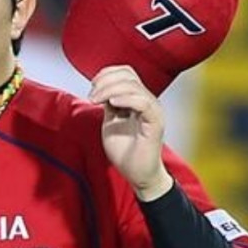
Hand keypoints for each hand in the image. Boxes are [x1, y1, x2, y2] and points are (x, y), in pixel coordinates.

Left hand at [88, 65, 172, 201]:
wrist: (138, 174)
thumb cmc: (125, 151)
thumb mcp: (111, 122)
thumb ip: (108, 105)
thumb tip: (99, 89)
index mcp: (137, 99)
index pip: (126, 73)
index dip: (107, 74)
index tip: (92, 86)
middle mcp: (147, 101)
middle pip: (128, 76)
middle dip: (105, 81)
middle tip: (91, 96)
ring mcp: (152, 111)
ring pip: (134, 86)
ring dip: (110, 90)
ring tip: (96, 100)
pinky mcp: (155, 123)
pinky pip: (144, 103)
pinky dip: (127, 99)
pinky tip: (112, 104)